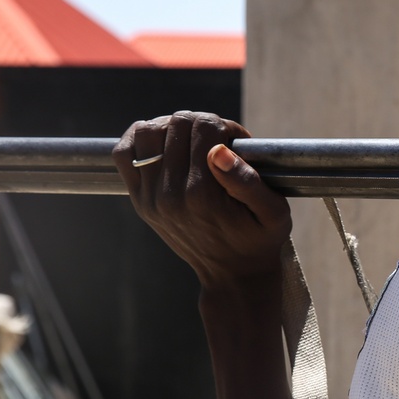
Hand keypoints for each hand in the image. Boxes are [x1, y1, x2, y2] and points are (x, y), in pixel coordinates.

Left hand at [112, 111, 290, 289]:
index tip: (239, 141)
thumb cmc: (259, 240)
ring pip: (147, 131)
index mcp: (203, 194)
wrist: (233, 274)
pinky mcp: (140, 200)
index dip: (227, 126)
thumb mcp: (274, 213)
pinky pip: (124, 153)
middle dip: (202, 124)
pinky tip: (164, 141)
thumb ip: (249, 181)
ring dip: (172, 126)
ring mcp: (150, 197)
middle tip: (220, 140)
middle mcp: (170, 194)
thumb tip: (218, 151)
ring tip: (193, 140)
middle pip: (177, 124)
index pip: (205, 127)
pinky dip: (141, 138)